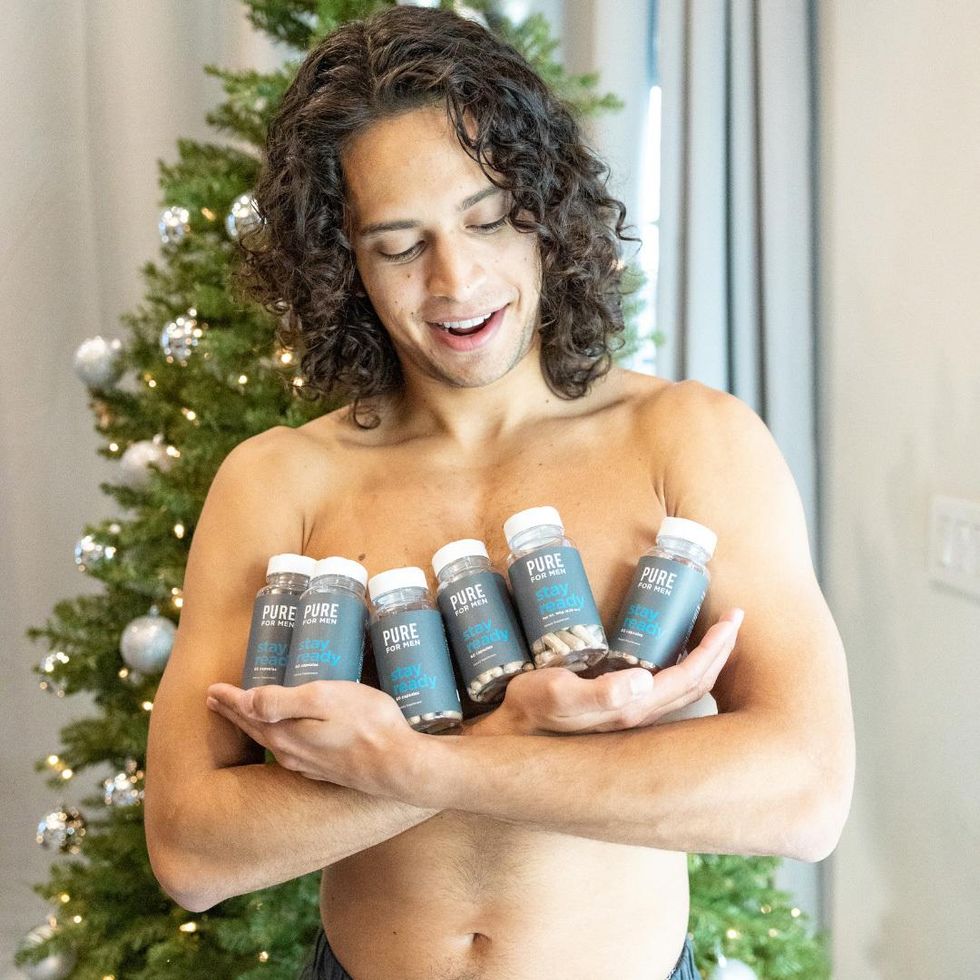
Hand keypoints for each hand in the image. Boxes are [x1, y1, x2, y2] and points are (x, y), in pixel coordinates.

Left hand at [206, 680, 422, 796]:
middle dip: (234, 713)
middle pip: (255, 729)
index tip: (211, 689)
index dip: (229, 698)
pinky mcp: (326, 769)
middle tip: (215, 701)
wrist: (399, 766)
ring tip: (245, 716)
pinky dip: (277, 739)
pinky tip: (285, 737)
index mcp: (286, 734)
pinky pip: (290, 752)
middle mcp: (291, 753)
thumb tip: (247, 699)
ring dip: (254, 727)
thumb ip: (284, 700)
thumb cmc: (367, 724)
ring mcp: (308, 765)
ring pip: (271, 742)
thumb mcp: (325, 699)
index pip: (248, 712)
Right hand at [491, 609, 743, 734]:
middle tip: (734, 617)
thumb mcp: (557, 696)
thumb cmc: (530, 710)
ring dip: (707, 658)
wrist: (509, 734)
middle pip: (697, 683)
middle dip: (720, 651)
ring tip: (716, 632)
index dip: (715, 649)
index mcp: (633, 709)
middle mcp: (639, 713)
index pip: (690, 677)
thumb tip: (643, 680)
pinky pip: (666, 684)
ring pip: (685, 686)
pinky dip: (684, 663)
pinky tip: (677, 649)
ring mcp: (629, 711)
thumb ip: (598, 693)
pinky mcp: (616, 704)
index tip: (730, 618)